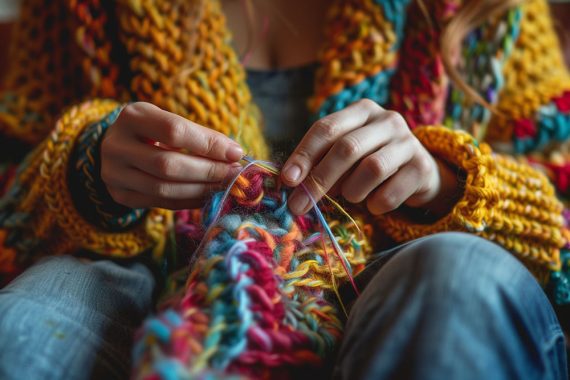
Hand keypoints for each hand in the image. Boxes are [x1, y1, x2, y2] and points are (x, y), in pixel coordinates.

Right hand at [101, 102, 243, 209]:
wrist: (118, 148)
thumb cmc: (153, 132)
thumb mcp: (169, 122)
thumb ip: (199, 136)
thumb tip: (234, 153)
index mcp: (132, 116)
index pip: (174, 130)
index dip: (208, 144)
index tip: (235, 152)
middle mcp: (116, 145)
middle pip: (168, 164)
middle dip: (207, 171)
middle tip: (233, 174)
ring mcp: (114, 173)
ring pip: (164, 189)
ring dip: (201, 190)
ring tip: (224, 186)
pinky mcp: (120, 195)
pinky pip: (161, 203)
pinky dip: (189, 201)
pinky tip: (208, 196)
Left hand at [281, 99, 459, 216]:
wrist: (416, 173)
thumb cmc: (368, 161)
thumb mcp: (344, 154)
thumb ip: (320, 161)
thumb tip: (291, 182)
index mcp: (362, 110)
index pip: (326, 128)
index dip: (304, 155)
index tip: (287, 180)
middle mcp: (387, 120)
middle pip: (347, 149)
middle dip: (320, 179)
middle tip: (300, 205)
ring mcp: (408, 142)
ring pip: (371, 169)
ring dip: (352, 191)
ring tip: (351, 196)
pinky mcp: (422, 167)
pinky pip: (390, 194)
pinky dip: (374, 204)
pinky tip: (373, 203)